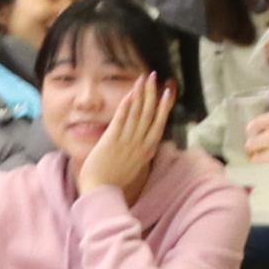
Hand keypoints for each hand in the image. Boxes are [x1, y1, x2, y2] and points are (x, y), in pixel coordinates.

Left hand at [78, 76, 167, 201]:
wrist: (101, 192)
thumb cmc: (115, 180)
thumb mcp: (135, 165)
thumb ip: (141, 150)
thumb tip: (145, 140)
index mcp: (147, 150)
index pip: (159, 123)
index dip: (164, 105)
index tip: (167, 91)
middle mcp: (140, 144)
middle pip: (150, 114)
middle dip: (152, 93)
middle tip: (153, 76)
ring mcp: (127, 142)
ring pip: (137, 113)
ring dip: (140, 94)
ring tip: (143, 78)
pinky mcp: (112, 140)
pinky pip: (121, 120)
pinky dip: (126, 106)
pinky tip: (130, 94)